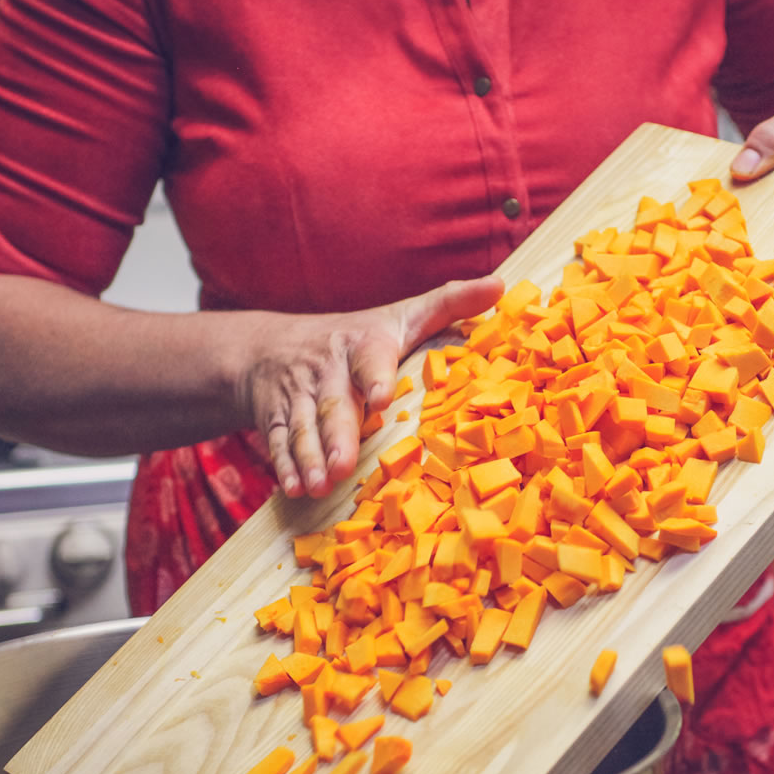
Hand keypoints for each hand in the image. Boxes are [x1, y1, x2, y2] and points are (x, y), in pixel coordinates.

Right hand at [240, 275, 503, 497]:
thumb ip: (448, 304)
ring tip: (319, 486)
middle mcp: (327, 370)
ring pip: (302, 427)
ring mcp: (297, 396)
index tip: (381, 397)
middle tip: (342, 466)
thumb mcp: (401, 315)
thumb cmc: (357, 337)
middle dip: (335, 436)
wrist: (272, 346)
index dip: (374, 377)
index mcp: (361, 344)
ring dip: (310, 458)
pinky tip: (297, 488)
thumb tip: (501, 286)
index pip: (368, 359)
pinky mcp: (276, 419)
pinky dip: (287, 466)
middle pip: (332, 404)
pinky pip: (279, 442)